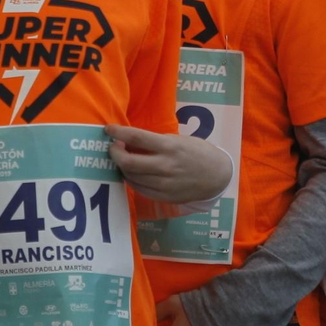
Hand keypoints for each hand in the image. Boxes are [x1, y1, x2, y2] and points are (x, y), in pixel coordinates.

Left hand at [106, 124, 230, 204]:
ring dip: (122, 167)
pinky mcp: (164, 196)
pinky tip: (133, 173)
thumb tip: (130, 141)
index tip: (108, 129)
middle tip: (113, 147)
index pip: (136, 137)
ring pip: (131, 176)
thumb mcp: (179, 140)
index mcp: (170, 147)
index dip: (118, 132)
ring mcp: (164, 184)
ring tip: (123, 160)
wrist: (217, 176)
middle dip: (114, 153)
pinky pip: (139, 188)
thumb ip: (156, 142)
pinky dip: (132, 179)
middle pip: (128, 162)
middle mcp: (165, 166)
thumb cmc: (198, 152)